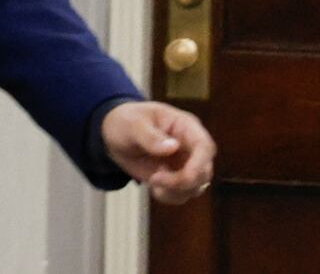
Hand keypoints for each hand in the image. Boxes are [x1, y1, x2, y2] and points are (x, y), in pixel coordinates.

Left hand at [99, 100, 214, 204]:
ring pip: (196, 187)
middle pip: (204, 171)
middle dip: (183, 182)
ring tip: (152, 181)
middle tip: (155, 179)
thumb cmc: (126, 121)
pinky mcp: (176, 178)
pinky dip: (170, 196)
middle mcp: (190, 146)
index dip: (200, 164)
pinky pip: (182, 194)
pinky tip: (153, 188)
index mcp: (185, 126)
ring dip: (176, 192)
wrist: (114, 135)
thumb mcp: (133, 124)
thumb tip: (173, 147)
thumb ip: (151, 136)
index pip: (205, 147)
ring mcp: (185, 163)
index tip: (183, 176)